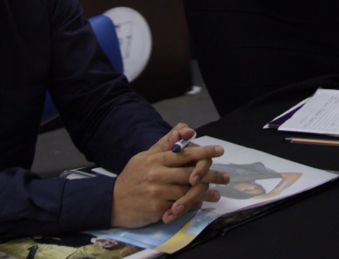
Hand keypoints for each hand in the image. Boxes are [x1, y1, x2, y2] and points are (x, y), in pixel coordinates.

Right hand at [110, 124, 226, 227]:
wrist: (113, 201)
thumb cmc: (133, 177)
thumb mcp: (146, 155)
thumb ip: (166, 143)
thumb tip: (186, 129)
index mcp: (156, 159)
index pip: (185, 153)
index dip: (204, 152)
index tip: (219, 150)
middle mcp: (158, 174)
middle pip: (191, 174)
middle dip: (211, 175)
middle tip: (225, 177)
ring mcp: (157, 192)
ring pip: (188, 192)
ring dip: (205, 193)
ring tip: (216, 194)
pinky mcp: (157, 209)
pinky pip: (180, 207)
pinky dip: (192, 206)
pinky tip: (201, 204)